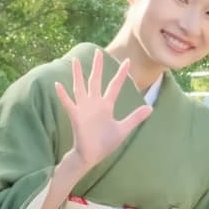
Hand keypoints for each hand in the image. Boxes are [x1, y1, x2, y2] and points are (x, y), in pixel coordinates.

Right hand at [54, 50, 151, 171]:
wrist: (91, 156)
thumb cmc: (105, 143)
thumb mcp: (123, 129)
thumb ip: (135, 117)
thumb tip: (150, 108)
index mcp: (106, 105)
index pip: (115, 86)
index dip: (121, 74)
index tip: (127, 61)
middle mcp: (95, 104)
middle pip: (96, 81)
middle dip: (98, 67)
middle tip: (98, 52)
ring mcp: (84, 109)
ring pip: (80, 87)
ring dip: (78, 75)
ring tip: (76, 61)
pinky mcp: (76, 116)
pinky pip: (68, 103)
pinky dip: (63, 95)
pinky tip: (58, 85)